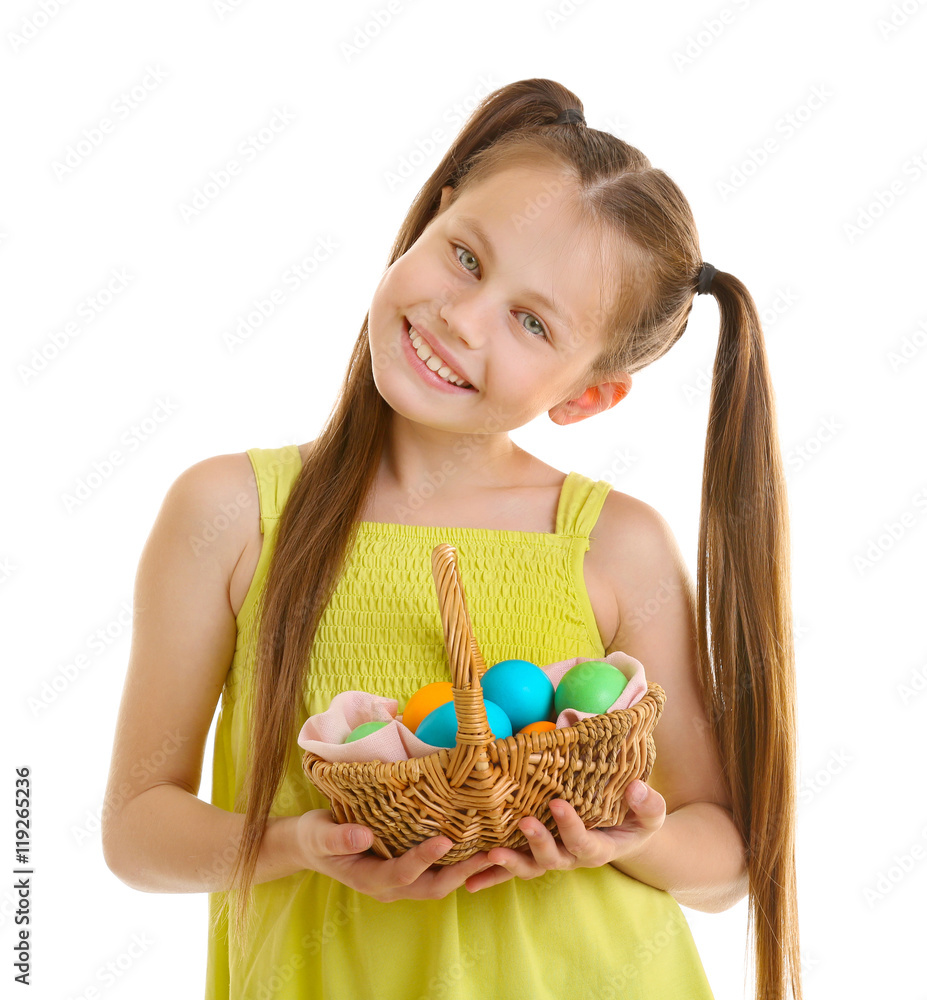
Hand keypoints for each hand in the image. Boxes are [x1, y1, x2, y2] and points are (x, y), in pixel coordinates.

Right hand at [292, 809, 507, 901]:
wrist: (311, 845)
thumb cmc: (315, 837)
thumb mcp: (319, 835)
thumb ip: (339, 838)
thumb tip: (364, 836)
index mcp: (369, 879)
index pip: (402, 874)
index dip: (424, 859)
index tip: (446, 840)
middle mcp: (389, 886)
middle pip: (431, 887)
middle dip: (462, 873)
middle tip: (490, 853)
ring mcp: (400, 881)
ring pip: (439, 882)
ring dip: (466, 870)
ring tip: (494, 850)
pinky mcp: (407, 869)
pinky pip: (436, 871)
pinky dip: (458, 861)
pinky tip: (476, 843)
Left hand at [463, 780, 666, 891]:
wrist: (624, 834)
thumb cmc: (636, 819)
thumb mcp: (650, 813)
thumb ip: (647, 804)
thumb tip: (636, 788)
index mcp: (598, 848)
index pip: (583, 841)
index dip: (570, 825)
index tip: (557, 803)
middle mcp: (572, 858)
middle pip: (552, 859)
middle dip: (538, 842)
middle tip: (524, 822)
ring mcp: (552, 858)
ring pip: (530, 867)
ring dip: (509, 864)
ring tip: (490, 853)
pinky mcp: (535, 855)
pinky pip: (513, 868)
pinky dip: (492, 874)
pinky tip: (469, 880)